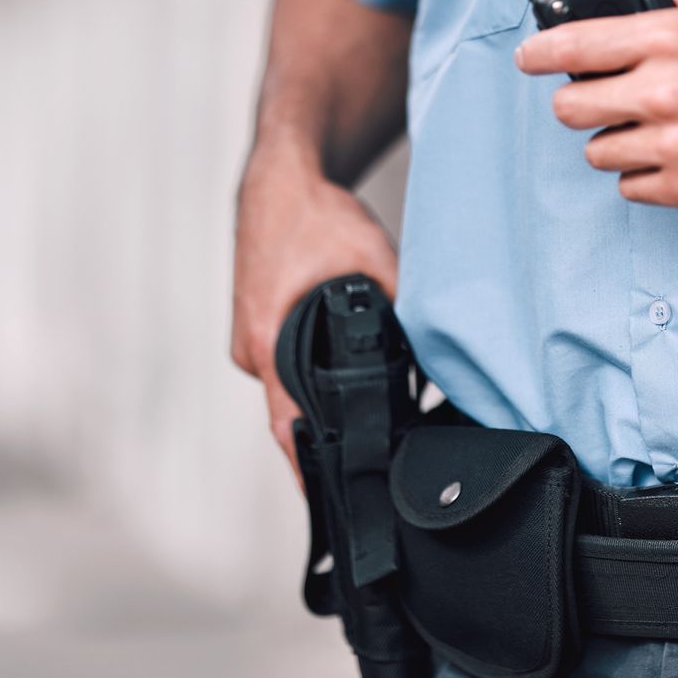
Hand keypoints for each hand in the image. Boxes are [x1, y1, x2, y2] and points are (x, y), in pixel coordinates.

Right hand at [231, 141, 399, 480]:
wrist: (280, 177)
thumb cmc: (313, 213)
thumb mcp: (371, 259)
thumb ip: (396, 308)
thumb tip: (427, 349)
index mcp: (269, 339)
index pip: (287, 424)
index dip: (307, 467)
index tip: (327, 500)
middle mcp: (252, 349)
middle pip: (289, 412)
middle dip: (326, 438)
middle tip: (369, 461)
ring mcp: (251, 339)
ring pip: (288, 388)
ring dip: (318, 401)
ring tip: (362, 418)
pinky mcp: (258, 327)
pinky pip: (284, 366)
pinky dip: (310, 375)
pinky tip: (341, 374)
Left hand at [515, 0, 677, 210]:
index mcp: (667, 39)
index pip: (571, 46)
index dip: (538, 53)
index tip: (530, 57)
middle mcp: (664, 92)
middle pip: (570, 108)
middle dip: (578, 100)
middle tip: (599, 96)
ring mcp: (675, 144)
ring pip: (598, 152)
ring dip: (614, 139)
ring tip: (648, 125)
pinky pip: (630, 187)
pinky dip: (642, 173)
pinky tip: (670, 152)